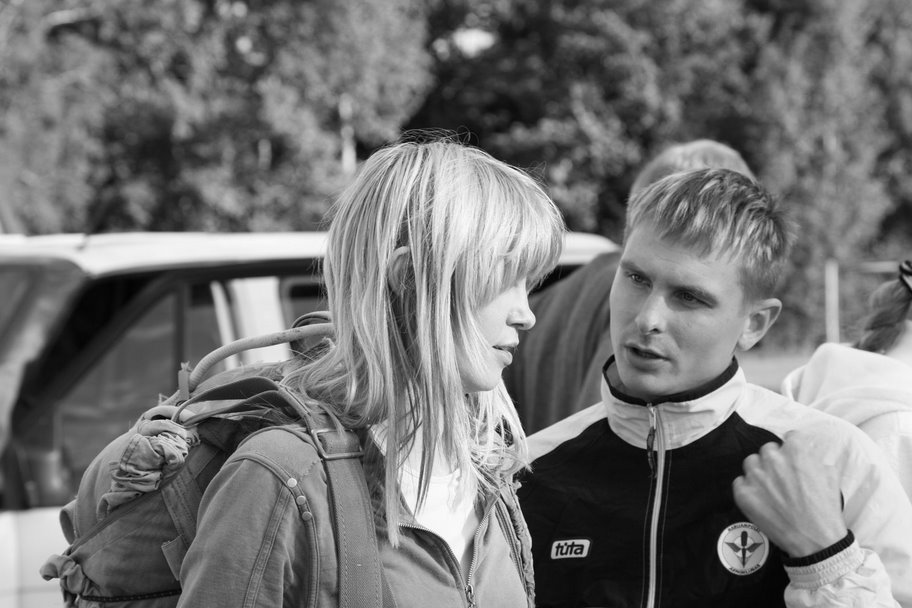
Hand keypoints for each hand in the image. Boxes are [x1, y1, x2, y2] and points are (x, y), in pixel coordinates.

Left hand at [732, 431, 846, 557]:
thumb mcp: (830, 475)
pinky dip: (748, 488)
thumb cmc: (825, 508)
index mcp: (795, 451)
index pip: (789, 437)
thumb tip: (807, 451)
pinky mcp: (743, 492)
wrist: (815, 539)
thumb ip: (815, 457)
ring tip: (770, 487)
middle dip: (775, 460)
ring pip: (751, 463)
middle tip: (782, 476)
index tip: (793, 456)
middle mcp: (772, 459)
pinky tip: (760, 498)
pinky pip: (740, 482)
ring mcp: (755, 476)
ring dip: (759, 471)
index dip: (793, 448)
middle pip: (768, 449)